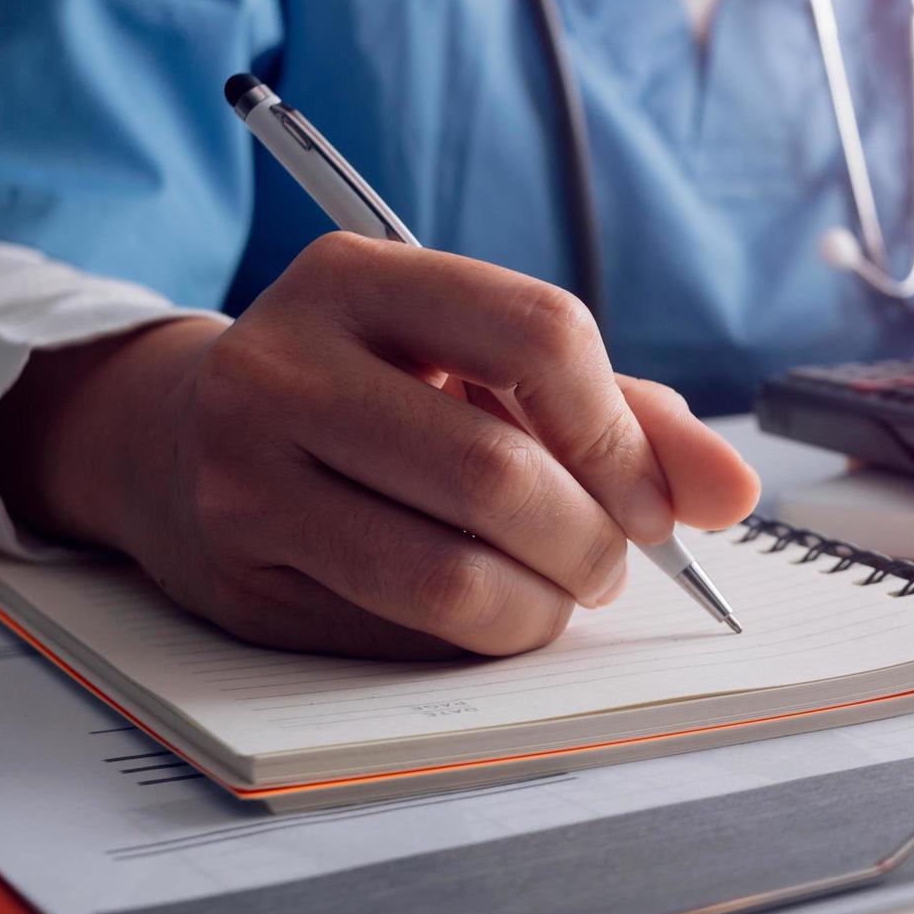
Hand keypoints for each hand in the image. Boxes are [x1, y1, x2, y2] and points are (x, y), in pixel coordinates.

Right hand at [0, 234, 762, 658]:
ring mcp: (244, 470)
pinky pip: (403, 629)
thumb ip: (626, 414)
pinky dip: (480, 634)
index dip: (620, 433)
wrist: (180, 437)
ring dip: (543, 604)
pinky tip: (486, 609)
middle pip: (497, 472)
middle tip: (608, 561)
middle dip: (589, 540)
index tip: (650, 496)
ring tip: (558, 591)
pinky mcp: (241, 570)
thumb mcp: (485, 367)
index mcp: (359, 279)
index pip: (540, 335)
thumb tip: (732, 490)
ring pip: (450, 571)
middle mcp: (283, 362)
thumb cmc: (379, 394)